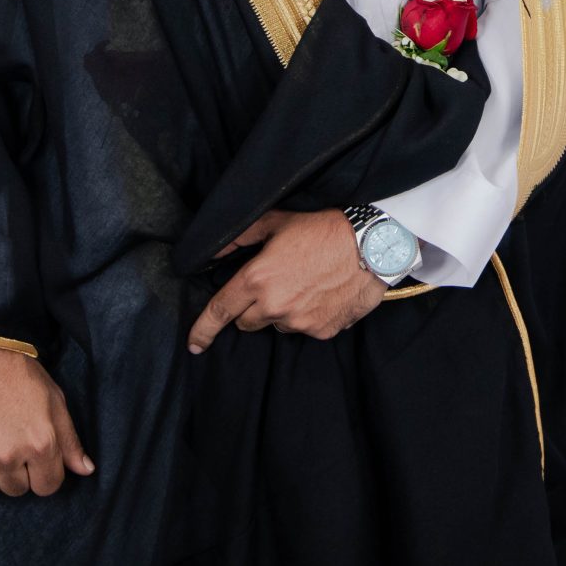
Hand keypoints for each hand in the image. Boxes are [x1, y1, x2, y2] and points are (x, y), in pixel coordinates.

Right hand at [0, 343, 93, 496]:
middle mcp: (8, 455)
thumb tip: (85, 470)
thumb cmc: (17, 372)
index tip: (37, 457)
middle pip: (18, 490)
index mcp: (40, 443)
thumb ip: (69, 441)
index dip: (46, 473)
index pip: (48, 486)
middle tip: (11, 442)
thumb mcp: (54, 400)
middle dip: (19, 471)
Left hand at [187, 209, 385, 352]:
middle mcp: (274, 306)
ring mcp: (299, 322)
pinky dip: (308, 315)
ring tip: (305, 284)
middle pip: (247, 322)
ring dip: (282, 311)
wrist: (370, 245)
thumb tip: (211, 252)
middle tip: (274, 284)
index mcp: (257, 279)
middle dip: (252, 308)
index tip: (194, 344)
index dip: (203, 330)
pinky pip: (304, 328)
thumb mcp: (276, 222)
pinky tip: (323, 294)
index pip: (220, 311)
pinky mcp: (321, 331)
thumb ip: (238, 237)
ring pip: (277, 324)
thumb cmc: (322, 228)